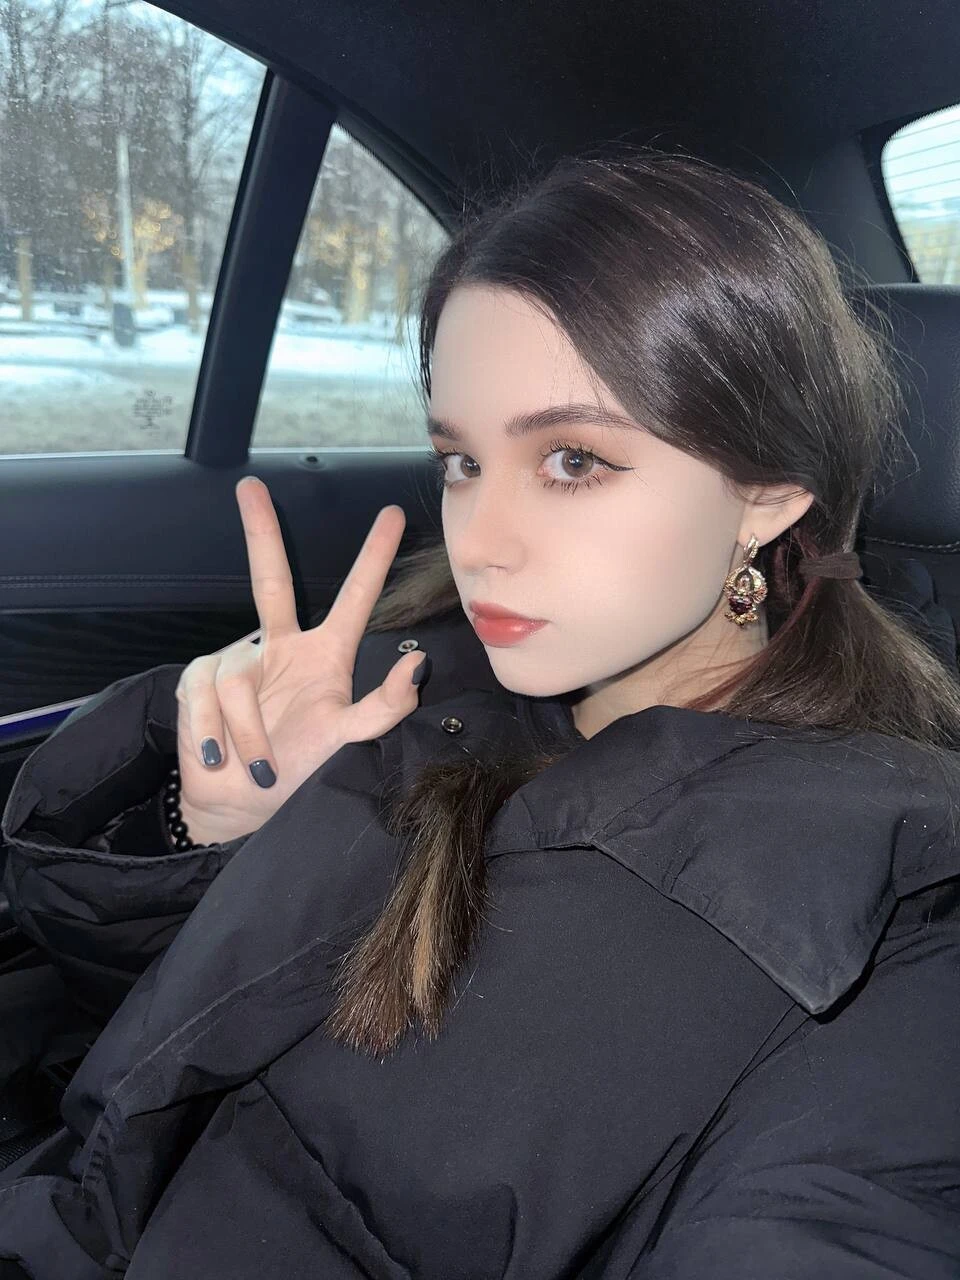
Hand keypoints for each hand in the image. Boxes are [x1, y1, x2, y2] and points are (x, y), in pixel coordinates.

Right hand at [173, 477, 427, 844]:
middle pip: (269, 580)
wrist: (238, 803)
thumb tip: (417, 666)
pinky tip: (219, 754)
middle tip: (251, 488)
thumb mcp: (346, 739)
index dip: (372, 558)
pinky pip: (207, 698)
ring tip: (258, 765)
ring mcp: (237, 660)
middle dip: (259, 532)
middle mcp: (280, 647)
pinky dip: (216, 734)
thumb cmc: (299, 769)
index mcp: (325, 656)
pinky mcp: (199, 679)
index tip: (391, 515)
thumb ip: (385, 708)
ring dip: (249, 733)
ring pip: (239, 681)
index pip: (353, 599)